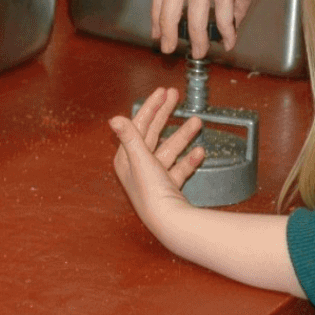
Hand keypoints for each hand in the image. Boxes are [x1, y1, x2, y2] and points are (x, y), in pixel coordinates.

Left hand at [110, 87, 206, 234]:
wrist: (170, 222)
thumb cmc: (151, 192)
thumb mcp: (140, 160)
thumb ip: (130, 136)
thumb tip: (114, 118)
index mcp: (127, 159)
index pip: (138, 125)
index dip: (151, 107)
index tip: (163, 91)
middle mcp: (138, 167)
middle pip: (153, 133)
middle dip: (166, 113)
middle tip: (176, 94)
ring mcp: (154, 177)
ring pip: (169, 149)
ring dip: (183, 135)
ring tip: (197, 121)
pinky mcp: (169, 187)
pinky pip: (180, 168)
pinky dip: (189, 159)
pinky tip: (200, 152)